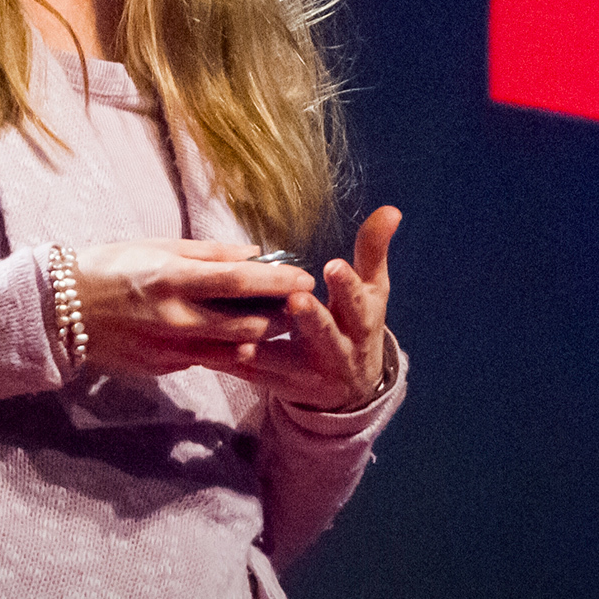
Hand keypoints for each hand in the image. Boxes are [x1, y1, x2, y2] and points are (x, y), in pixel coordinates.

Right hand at [68, 238, 316, 378]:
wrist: (61, 310)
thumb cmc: (110, 266)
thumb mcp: (158, 246)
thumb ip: (210, 253)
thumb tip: (254, 254)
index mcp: (173, 278)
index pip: (241, 281)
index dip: (279, 281)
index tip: (306, 277)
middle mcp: (176, 318)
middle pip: (248, 324)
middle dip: (281, 316)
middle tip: (298, 303)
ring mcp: (170, 349)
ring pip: (235, 348)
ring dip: (260, 335)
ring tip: (274, 318)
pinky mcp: (164, 368)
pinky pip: (207, 358)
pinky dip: (226, 346)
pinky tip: (230, 332)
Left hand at [229, 207, 401, 412]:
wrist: (351, 389)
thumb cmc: (356, 324)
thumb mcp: (371, 292)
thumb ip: (373, 251)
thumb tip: (391, 209)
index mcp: (361, 323)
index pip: (359, 303)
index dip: (347, 287)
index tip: (333, 266)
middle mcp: (339, 351)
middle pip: (325, 335)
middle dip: (311, 319)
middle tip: (295, 300)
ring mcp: (311, 373)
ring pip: (284, 362)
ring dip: (263, 351)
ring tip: (240, 342)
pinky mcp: (283, 387)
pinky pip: (255, 377)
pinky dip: (232, 365)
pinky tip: (208, 353)